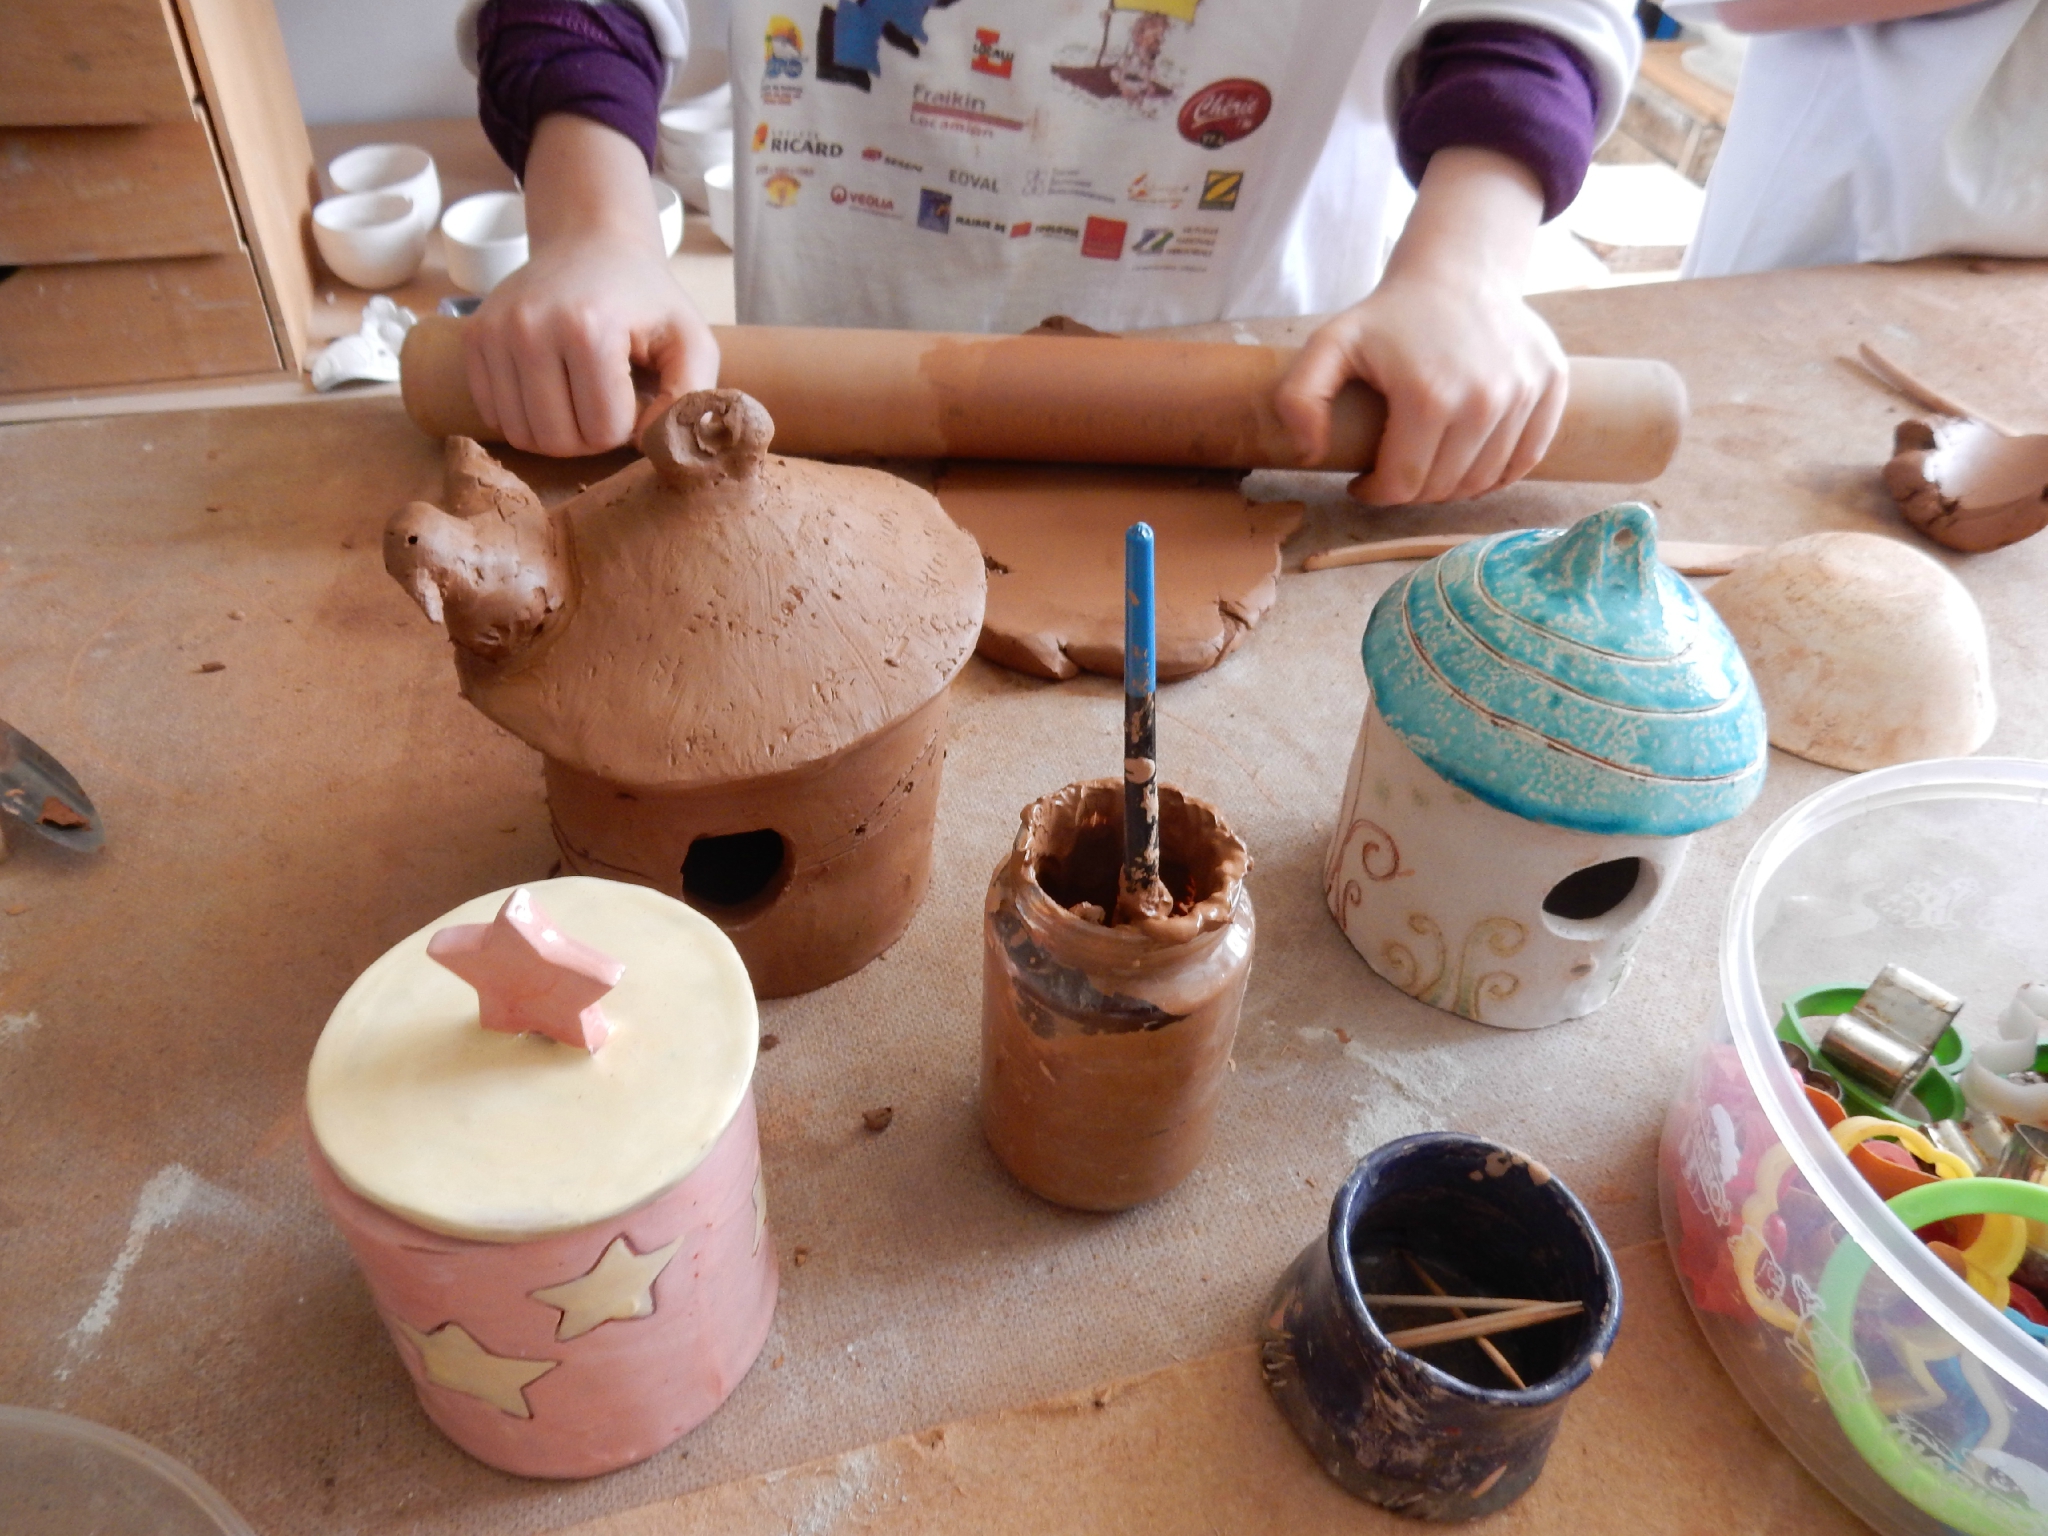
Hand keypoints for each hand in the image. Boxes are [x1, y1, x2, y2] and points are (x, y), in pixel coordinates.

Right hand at [465, 115, 717, 456]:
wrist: (589, 244)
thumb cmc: (645, 298)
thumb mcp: (691, 339)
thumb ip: (689, 395)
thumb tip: (651, 443)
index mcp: (588, 329)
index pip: (604, 431)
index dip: (629, 425)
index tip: (636, 393)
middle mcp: (531, 329)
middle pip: (558, 440)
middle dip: (592, 436)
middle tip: (610, 401)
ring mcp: (495, 334)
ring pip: (523, 436)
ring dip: (558, 432)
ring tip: (581, 396)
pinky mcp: (473, 340)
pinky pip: (495, 418)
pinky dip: (526, 418)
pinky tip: (551, 391)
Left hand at [1273, 147, 1566, 504]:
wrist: (1458, 270)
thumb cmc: (1390, 315)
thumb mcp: (1330, 345)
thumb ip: (1300, 397)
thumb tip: (1309, 451)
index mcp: (1428, 398)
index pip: (1404, 485)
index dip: (1376, 493)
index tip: (1363, 481)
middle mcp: (1484, 401)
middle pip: (1445, 488)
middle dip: (1411, 491)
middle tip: (1395, 470)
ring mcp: (1524, 394)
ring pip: (1485, 481)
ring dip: (1452, 486)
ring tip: (1428, 464)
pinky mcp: (1552, 386)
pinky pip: (1525, 460)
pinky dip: (1497, 472)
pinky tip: (1468, 460)